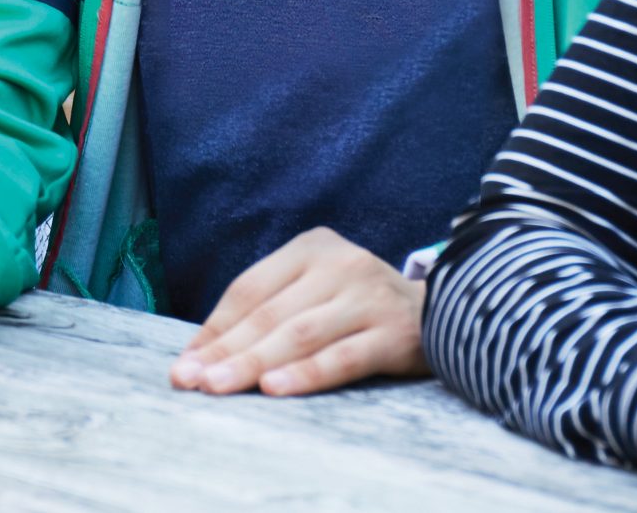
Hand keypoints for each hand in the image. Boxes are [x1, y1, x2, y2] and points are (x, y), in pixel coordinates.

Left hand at [168, 227, 426, 396]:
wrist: (450, 310)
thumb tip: (204, 353)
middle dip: (225, 350)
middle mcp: (340, 265)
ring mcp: (369, 297)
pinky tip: (275, 389)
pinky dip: (306, 374)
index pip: (250, 288)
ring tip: (219, 386)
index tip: (185, 363)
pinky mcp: (395, 333)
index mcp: (312, 247)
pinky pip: (342, 357)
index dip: (214, 328)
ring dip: (254, 363)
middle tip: (189, 381)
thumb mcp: (316, 290)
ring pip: (300, 334)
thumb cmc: (360, 306)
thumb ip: (271, 310)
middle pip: (270, 313)